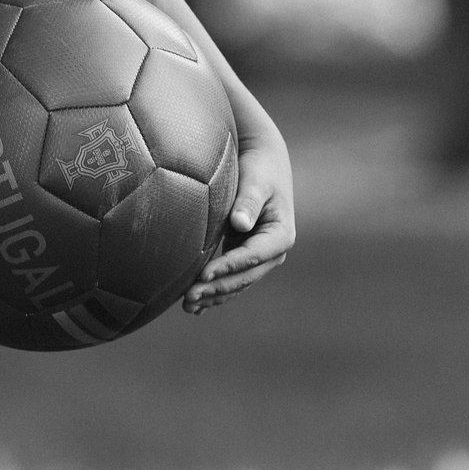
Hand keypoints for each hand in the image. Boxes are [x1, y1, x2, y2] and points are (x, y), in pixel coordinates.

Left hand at [185, 128, 294, 313]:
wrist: (264, 163)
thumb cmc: (259, 169)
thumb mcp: (256, 182)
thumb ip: (248, 202)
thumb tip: (240, 224)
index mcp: (280, 236)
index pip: (251, 256)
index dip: (227, 267)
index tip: (203, 275)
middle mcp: (272, 252)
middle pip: (243, 277)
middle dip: (216, 289)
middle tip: (188, 298)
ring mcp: (259, 257)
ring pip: (236, 283)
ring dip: (213, 296)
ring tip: (188, 306)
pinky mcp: (244, 256)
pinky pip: (230, 278)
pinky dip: (214, 291)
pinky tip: (197, 306)